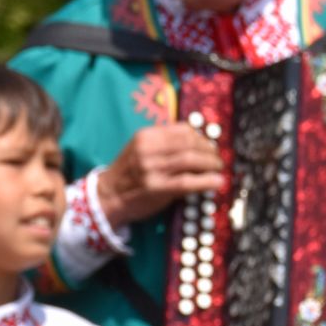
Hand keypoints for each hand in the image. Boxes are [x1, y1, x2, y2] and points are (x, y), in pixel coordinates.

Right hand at [97, 125, 223, 225]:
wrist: (108, 196)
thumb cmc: (129, 172)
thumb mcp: (141, 148)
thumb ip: (165, 142)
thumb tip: (199, 142)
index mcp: (146, 136)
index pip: (183, 130)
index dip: (202, 137)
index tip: (208, 145)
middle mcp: (148, 149)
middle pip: (190, 143)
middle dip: (210, 150)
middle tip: (217, 158)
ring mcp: (152, 168)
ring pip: (191, 159)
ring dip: (211, 163)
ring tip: (217, 168)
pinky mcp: (157, 188)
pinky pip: (188, 181)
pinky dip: (207, 181)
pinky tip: (216, 182)